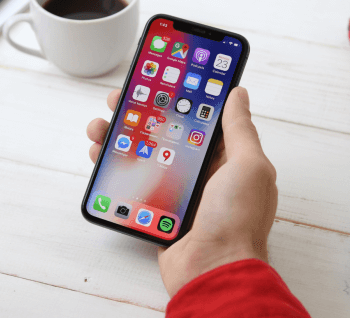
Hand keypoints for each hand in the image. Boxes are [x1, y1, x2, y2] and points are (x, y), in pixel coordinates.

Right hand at [86, 87, 277, 296]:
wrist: (213, 271)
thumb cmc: (237, 220)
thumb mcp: (249, 166)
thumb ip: (240, 129)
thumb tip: (238, 93)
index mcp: (226, 158)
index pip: (199, 118)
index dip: (178, 97)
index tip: (157, 79)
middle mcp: (202, 172)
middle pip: (164, 133)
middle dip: (140, 114)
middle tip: (119, 100)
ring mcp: (177, 191)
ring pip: (143, 155)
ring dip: (119, 138)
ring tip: (101, 128)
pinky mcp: (156, 209)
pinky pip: (132, 183)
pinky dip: (114, 169)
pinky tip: (101, 157)